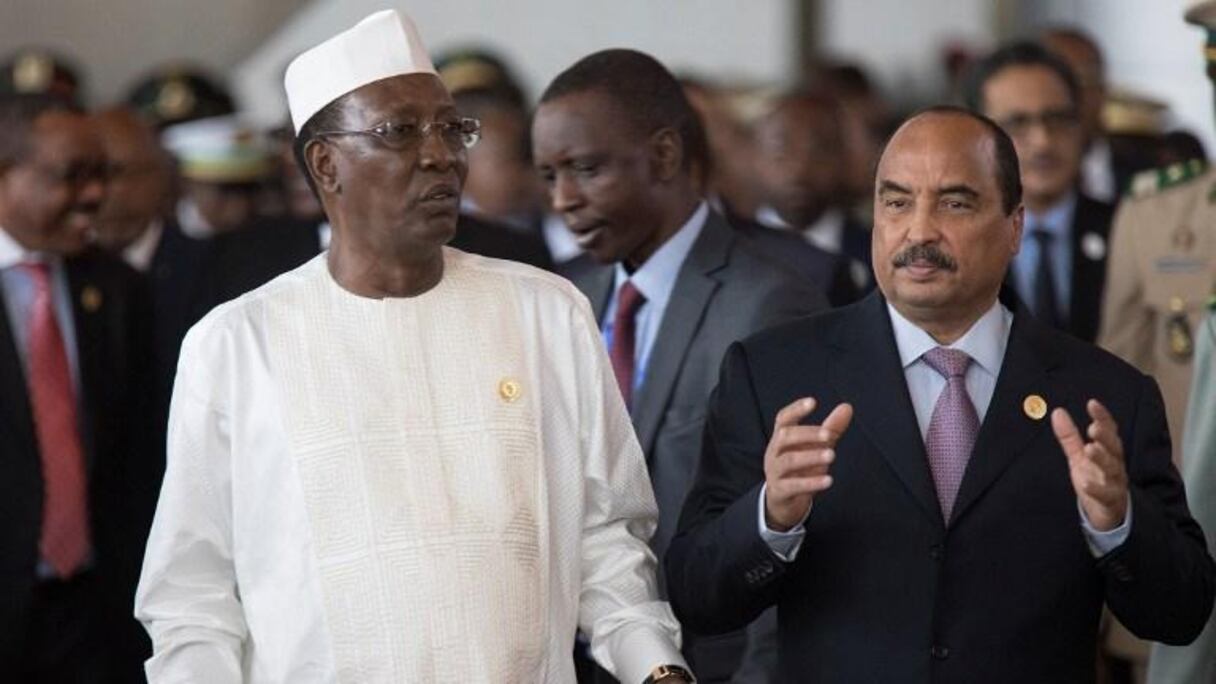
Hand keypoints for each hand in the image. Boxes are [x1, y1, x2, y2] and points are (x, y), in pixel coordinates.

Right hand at [763, 397, 853, 531]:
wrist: (783, 501)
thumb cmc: (800, 469)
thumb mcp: (816, 448)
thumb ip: (830, 429)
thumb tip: (847, 406)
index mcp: (781, 438)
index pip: (783, 419)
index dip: (796, 410)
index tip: (813, 402)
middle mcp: (774, 452)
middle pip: (784, 437)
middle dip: (807, 434)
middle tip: (829, 435)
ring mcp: (775, 472)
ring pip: (788, 461)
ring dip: (810, 457)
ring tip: (831, 455)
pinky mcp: (779, 491)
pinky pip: (792, 486)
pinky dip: (811, 483)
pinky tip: (829, 481)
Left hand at [1051, 399, 1128, 530]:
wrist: (1109, 512)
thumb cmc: (1095, 480)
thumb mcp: (1079, 457)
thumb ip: (1070, 436)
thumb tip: (1058, 412)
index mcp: (1108, 451)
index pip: (1108, 430)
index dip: (1102, 417)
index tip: (1092, 403)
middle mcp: (1115, 464)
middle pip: (1114, 447)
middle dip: (1105, 436)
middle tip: (1094, 427)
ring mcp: (1115, 483)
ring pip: (1113, 469)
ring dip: (1102, 458)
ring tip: (1090, 449)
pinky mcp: (1111, 501)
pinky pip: (1106, 495)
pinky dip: (1097, 489)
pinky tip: (1085, 483)